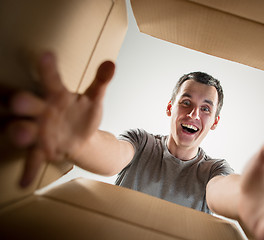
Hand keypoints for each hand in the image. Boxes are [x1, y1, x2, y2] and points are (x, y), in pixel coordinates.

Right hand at [6, 52, 114, 187]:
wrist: (78, 136)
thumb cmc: (81, 113)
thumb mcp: (93, 98)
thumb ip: (101, 81)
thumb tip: (111, 64)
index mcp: (56, 95)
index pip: (51, 80)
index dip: (48, 69)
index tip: (47, 55)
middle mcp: (42, 110)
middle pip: (29, 104)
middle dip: (22, 102)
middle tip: (17, 99)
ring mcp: (39, 131)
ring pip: (24, 130)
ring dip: (20, 132)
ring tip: (21, 135)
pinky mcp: (40, 149)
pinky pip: (32, 160)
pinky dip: (29, 170)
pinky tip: (23, 183)